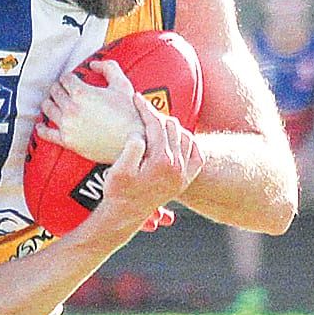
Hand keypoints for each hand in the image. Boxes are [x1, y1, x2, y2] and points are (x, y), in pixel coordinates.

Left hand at [33, 58, 140, 164]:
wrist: (133, 139)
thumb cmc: (129, 112)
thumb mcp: (122, 84)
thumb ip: (108, 68)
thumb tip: (93, 64)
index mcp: (82, 92)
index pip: (65, 79)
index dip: (69, 77)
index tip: (71, 80)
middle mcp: (71, 108)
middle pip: (54, 92)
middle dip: (58, 88)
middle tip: (62, 89)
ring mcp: (66, 125)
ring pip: (47, 108)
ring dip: (49, 103)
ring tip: (52, 102)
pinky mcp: (66, 140)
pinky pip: (46, 133)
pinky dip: (41, 127)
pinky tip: (41, 125)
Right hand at [93, 89, 201, 229]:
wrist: (125, 216)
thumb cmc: (117, 192)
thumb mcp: (117, 171)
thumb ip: (130, 150)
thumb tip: (140, 133)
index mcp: (161, 161)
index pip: (157, 126)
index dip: (146, 109)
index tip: (137, 98)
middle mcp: (178, 166)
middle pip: (172, 128)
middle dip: (157, 115)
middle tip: (144, 108)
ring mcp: (184, 173)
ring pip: (186, 137)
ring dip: (172, 127)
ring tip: (157, 123)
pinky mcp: (186, 178)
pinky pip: (196, 153)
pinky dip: (187, 141)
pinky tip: (175, 138)